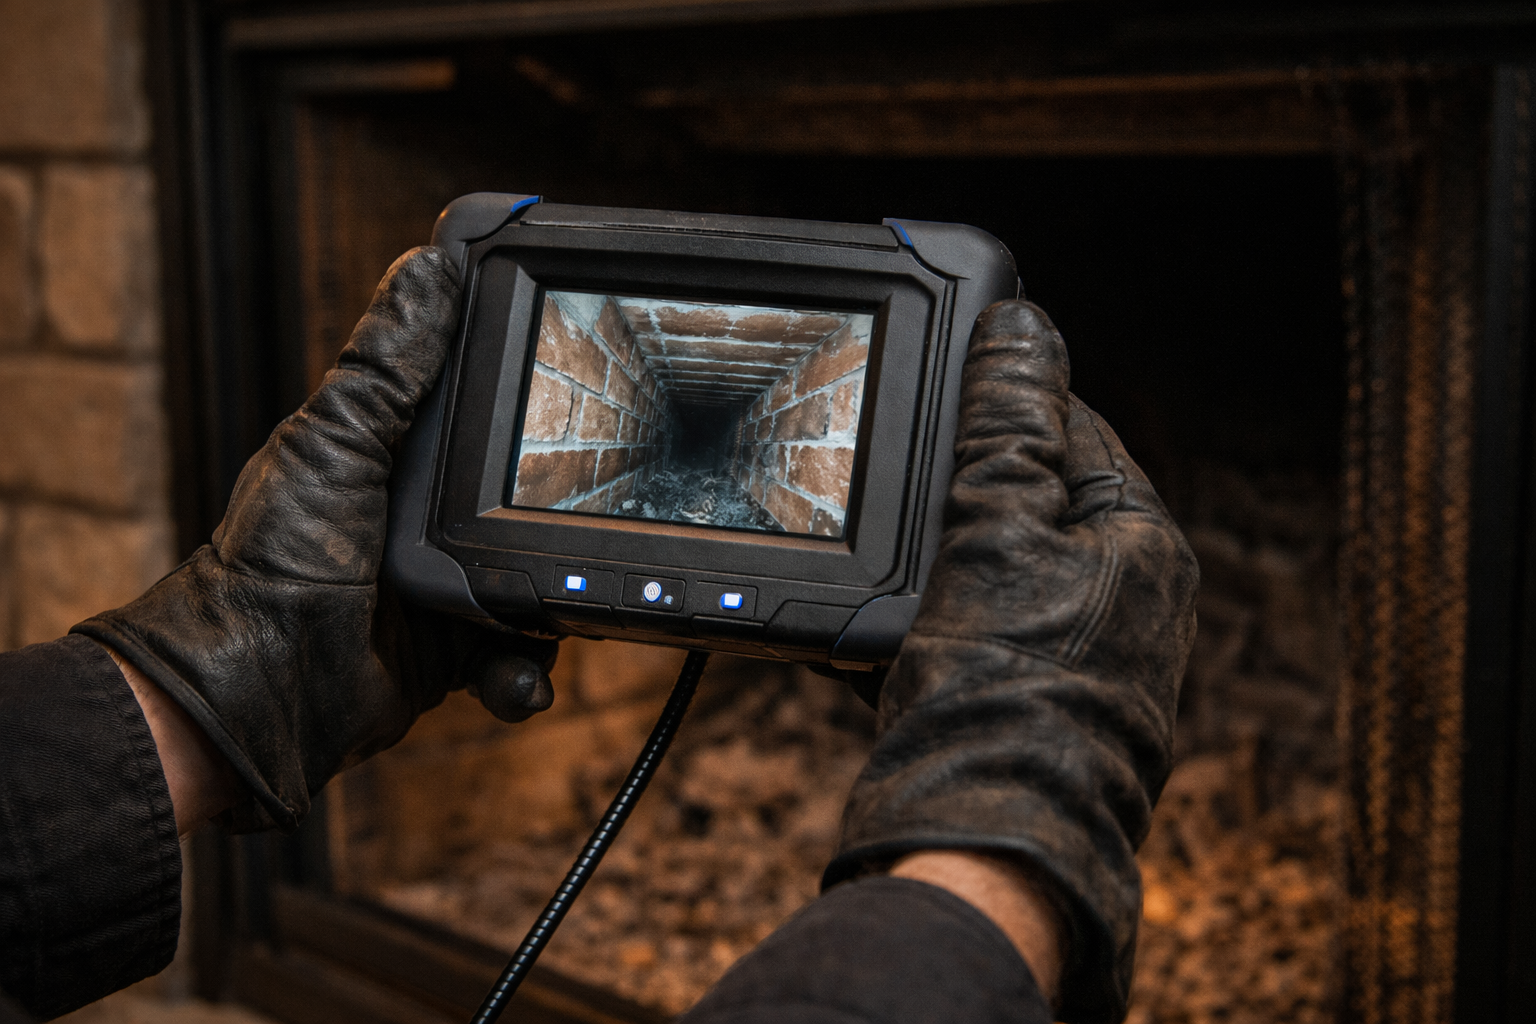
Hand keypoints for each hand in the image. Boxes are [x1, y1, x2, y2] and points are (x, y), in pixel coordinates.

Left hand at [74, 248, 558, 831]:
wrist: (259, 687)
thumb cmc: (275, 559)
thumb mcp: (335, 441)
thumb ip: (389, 361)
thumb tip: (431, 260)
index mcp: (402, 449)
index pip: (486, 399)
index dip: (536, 381)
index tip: (584, 364)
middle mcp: (434, 512)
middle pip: (539, 491)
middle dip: (576, 507)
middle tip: (606, 509)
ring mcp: (453, 581)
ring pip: (545, 577)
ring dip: (559, 600)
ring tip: (559, 608)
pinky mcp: (462, 649)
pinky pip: (524, 652)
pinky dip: (527, 670)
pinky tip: (514, 675)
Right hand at [827, 301, 1198, 1021]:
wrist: (983, 838)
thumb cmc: (1009, 688)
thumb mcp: (998, 530)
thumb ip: (1008, 425)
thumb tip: (1022, 327)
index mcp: (1142, 541)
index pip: (1075, 427)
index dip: (1001, 401)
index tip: (937, 384)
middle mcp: (1125, 596)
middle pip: (1028, 498)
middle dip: (956, 487)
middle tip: (889, 483)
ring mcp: (1079, 653)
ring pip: (990, 566)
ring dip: (929, 560)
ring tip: (875, 565)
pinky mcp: (1029, 700)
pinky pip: (971, 630)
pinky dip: (922, 622)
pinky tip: (875, 634)